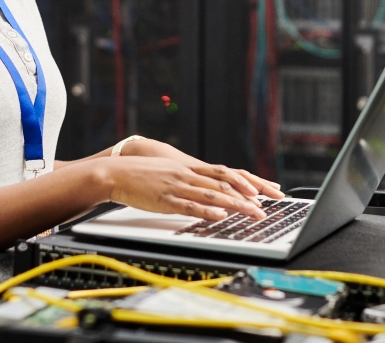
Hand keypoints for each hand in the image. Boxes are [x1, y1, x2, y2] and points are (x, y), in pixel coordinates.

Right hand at [98, 156, 271, 221]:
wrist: (117, 171)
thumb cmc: (142, 174)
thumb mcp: (170, 172)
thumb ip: (188, 178)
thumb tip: (207, 190)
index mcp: (190, 168)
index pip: (226, 172)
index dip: (248, 180)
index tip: (267, 188)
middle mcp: (188, 174)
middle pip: (225, 183)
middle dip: (248, 194)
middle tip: (267, 205)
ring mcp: (178, 186)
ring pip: (212, 195)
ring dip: (235, 204)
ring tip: (253, 212)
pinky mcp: (165, 200)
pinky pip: (190, 206)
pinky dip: (206, 211)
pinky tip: (220, 216)